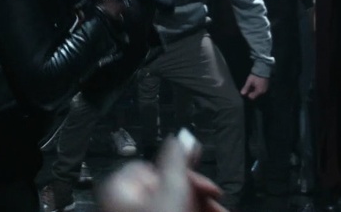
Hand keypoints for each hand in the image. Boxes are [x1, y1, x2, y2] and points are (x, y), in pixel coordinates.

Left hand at [99, 135, 226, 211]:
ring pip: (177, 203)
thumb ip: (179, 158)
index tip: (201, 183)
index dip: (181, 173)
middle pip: (170, 186)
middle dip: (199, 194)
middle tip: (216, 201)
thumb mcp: (175, 188)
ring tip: (219, 211)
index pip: (155, 165)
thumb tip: (182, 137)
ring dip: (202, 206)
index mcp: (121, 188)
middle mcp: (127, 205)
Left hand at [240, 74, 268, 98]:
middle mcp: (263, 91)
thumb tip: (242, 93)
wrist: (263, 69)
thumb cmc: (255, 75)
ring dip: (254, 90)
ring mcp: (265, 89)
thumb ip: (246, 87)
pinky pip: (261, 90)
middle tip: (250, 85)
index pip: (251, 97)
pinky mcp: (267, 87)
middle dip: (251, 92)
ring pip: (258, 93)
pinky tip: (256, 83)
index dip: (248, 94)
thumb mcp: (249, 81)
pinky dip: (258, 88)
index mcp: (259, 91)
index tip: (247, 88)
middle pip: (255, 95)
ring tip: (253, 84)